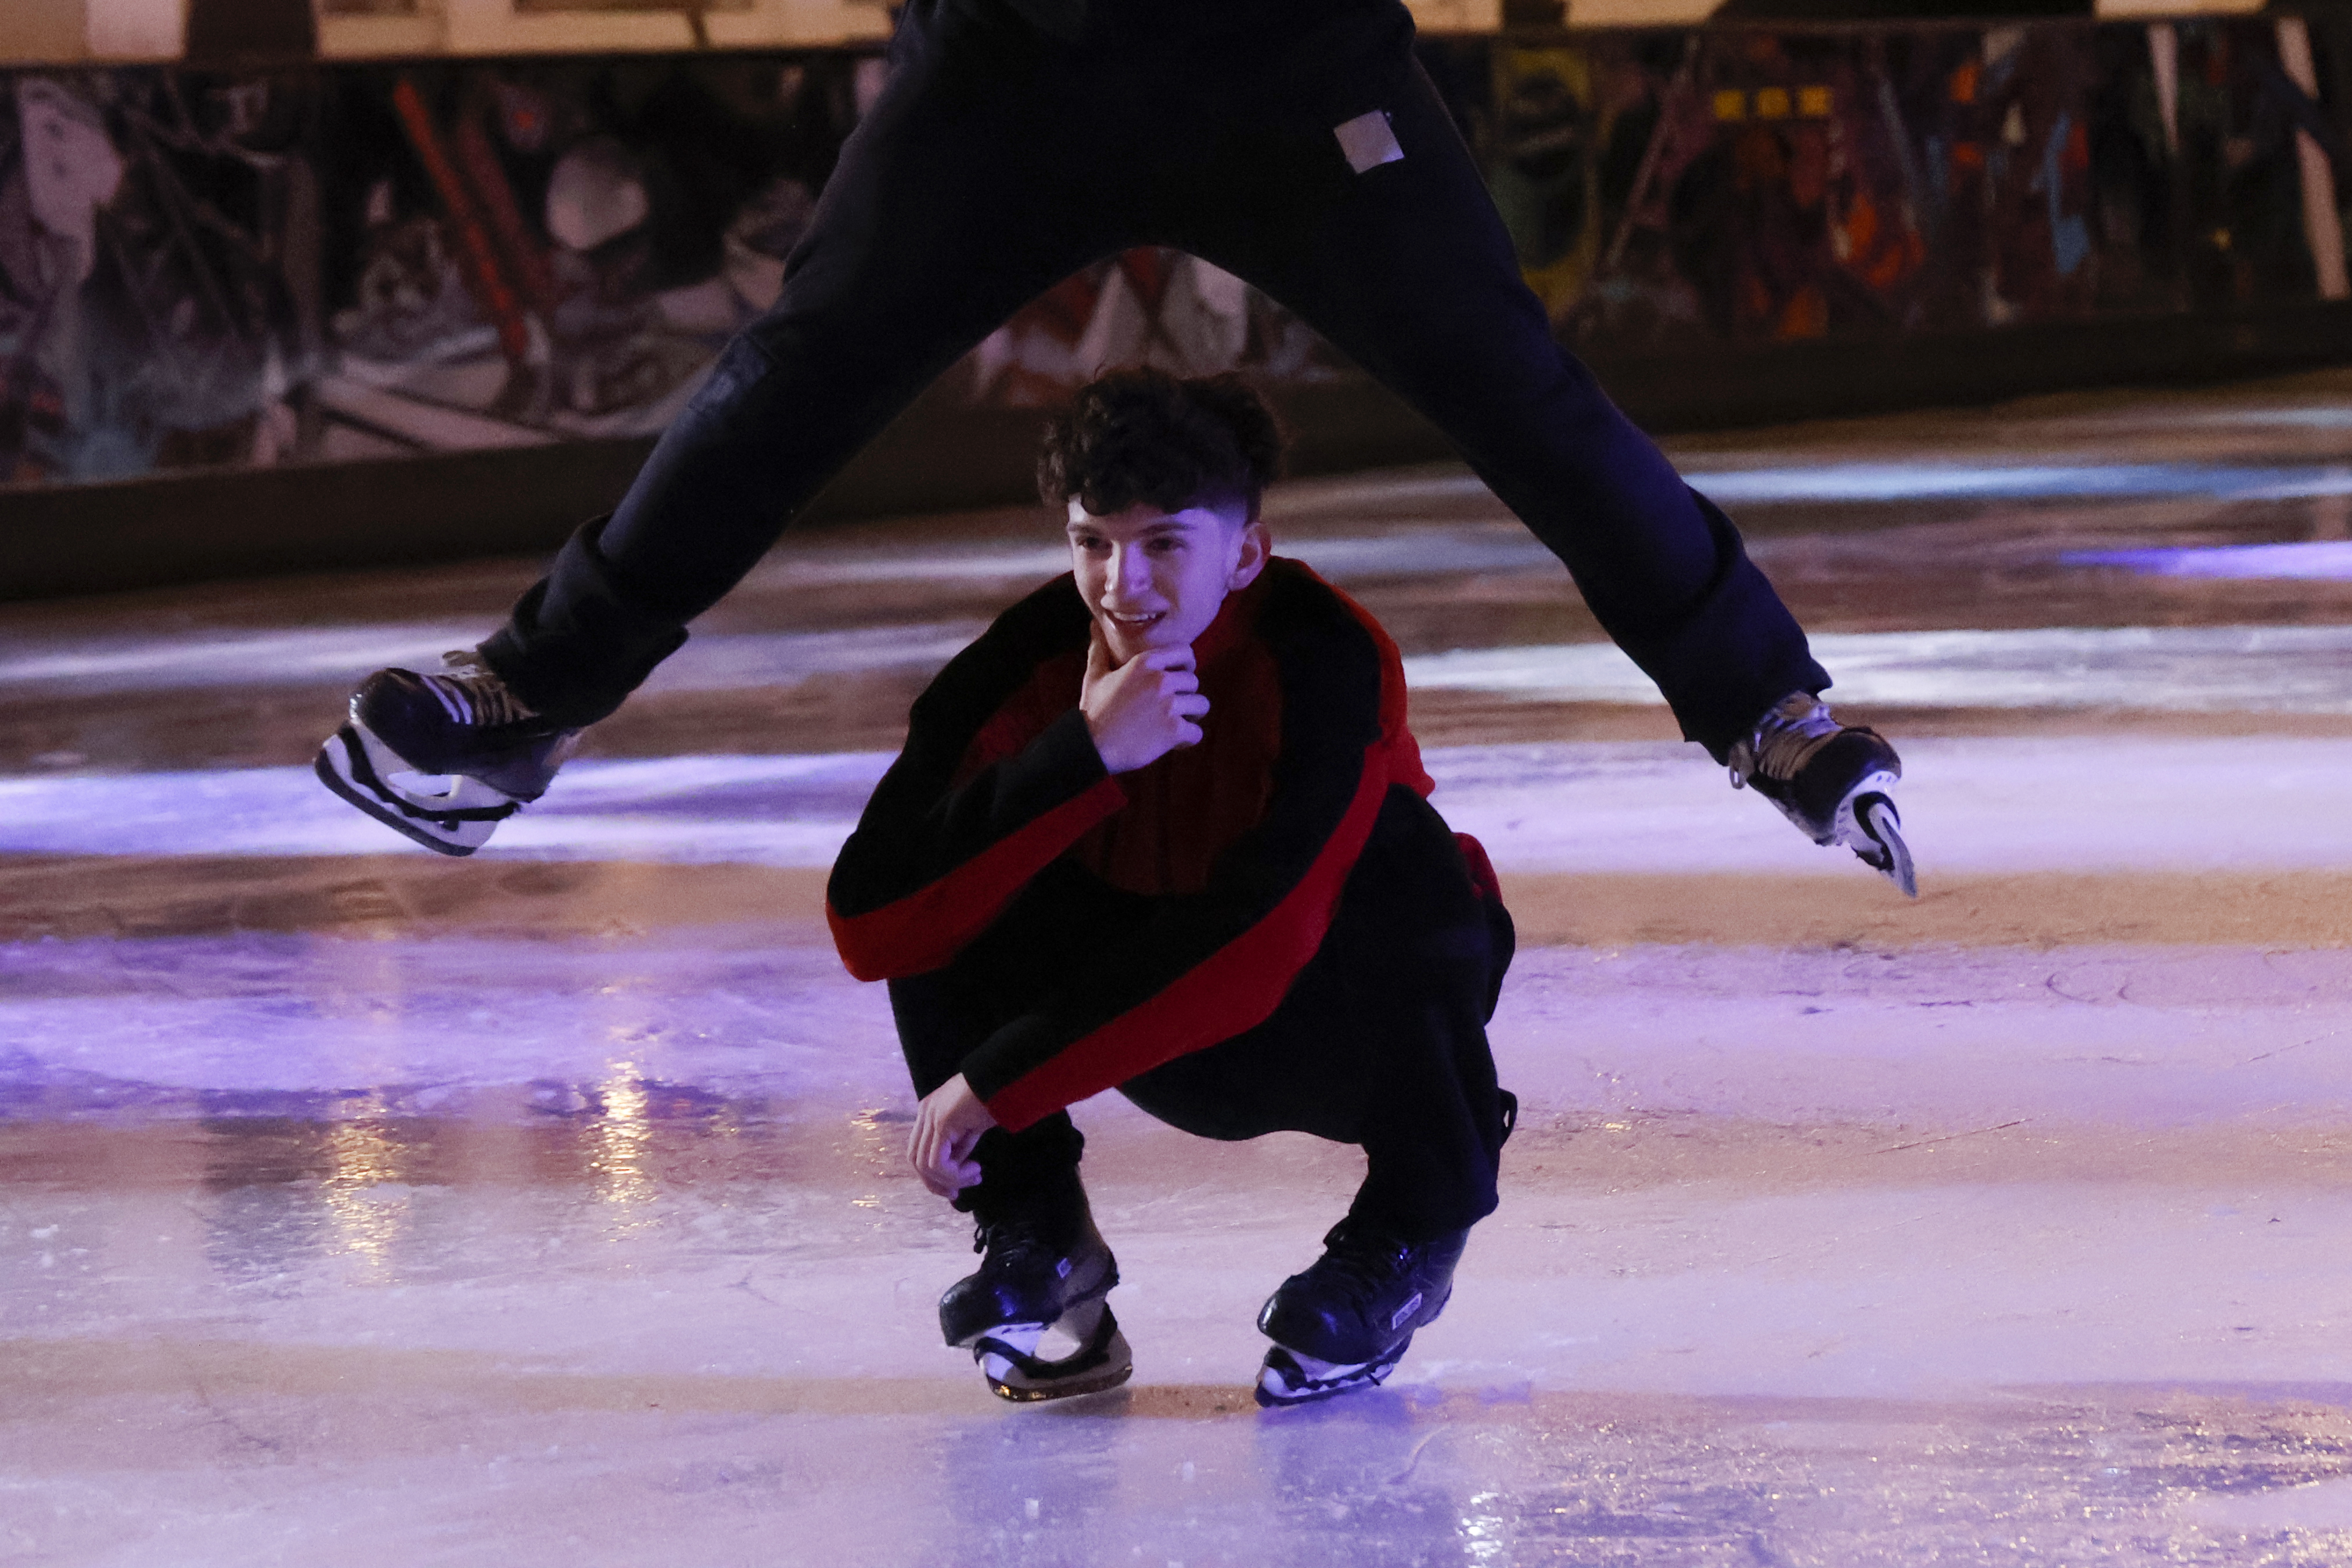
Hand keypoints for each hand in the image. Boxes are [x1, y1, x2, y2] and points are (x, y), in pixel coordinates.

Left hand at [909, 1073, 997, 1197]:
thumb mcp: (973, 1126)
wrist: (1002, 1078)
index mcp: (929, 1112)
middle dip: (936, 1184)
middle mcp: (924, 1114)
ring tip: (974, 1177)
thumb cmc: (993, 1097)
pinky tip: (974, 1169)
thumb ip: (961, 1144)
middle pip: (915, 1161)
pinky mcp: (941, 1122)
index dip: (933, 1176)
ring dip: (950, 1180)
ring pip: (925, 1165)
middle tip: (958, 1193)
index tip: (955, 1189)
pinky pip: (937, 1162)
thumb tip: (958, 1166)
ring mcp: (930, 1117)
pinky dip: (954, 1174)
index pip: (918, 1152)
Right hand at [1082, 630, 1209, 773]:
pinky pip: (1197, 732)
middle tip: (1173, 707)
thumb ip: (1100, 649)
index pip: (1185, 651)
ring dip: (1191, 716)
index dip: (1187, 664)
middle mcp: (1160, 680)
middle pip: (1193, 681)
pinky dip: (1188, 739)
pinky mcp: (1174, 730)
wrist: (1091, 746)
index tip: (1180, 676)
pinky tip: (1174, 742)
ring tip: (1177, 723)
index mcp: (1145, 663)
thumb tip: (1095, 625)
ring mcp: (1169, 705)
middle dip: (1186, 695)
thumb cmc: (1093, 710)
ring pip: (1201, 705)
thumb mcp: (1094, 676)